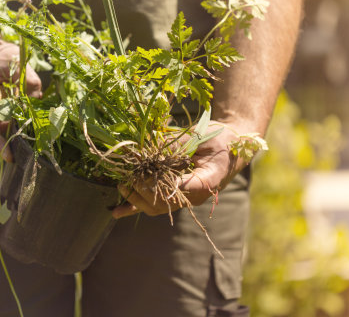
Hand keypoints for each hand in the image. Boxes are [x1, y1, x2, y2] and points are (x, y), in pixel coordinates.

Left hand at [112, 120, 249, 218]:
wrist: (232, 148)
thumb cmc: (220, 139)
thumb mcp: (203, 136)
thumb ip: (179, 144)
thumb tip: (151, 147)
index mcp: (208, 180)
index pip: (184, 188)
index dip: (163, 184)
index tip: (147, 174)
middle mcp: (195, 195)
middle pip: (166, 201)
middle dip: (144, 190)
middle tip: (130, 176)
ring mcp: (184, 198)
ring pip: (156, 207)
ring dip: (136, 199)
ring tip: (121, 186)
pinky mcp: (174, 196)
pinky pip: (153, 205)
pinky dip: (133, 208)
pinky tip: (116, 212)